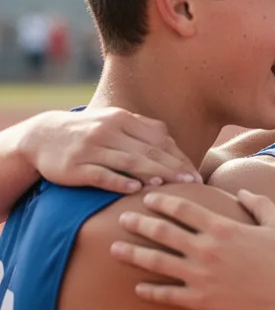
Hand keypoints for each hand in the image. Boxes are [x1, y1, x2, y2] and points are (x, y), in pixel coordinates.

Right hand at [20, 108, 200, 192]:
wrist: (42, 136)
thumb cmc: (89, 132)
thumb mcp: (115, 123)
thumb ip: (144, 131)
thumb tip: (176, 146)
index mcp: (123, 119)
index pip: (159, 139)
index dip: (180, 157)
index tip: (197, 174)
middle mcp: (108, 131)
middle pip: (147, 150)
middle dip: (173, 167)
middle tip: (194, 183)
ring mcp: (91, 148)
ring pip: (127, 161)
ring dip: (150, 173)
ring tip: (170, 185)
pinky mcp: (75, 166)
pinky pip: (100, 174)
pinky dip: (118, 182)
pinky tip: (134, 190)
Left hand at [111, 189, 274, 309]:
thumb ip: (259, 204)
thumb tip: (242, 193)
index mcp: (223, 228)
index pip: (182, 209)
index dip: (162, 201)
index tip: (148, 197)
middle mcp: (207, 249)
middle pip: (162, 231)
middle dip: (138, 223)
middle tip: (121, 219)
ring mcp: (202, 277)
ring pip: (156, 262)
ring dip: (132, 254)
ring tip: (114, 250)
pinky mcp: (202, 302)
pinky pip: (167, 295)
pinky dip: (150, 291)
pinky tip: (137, 289)